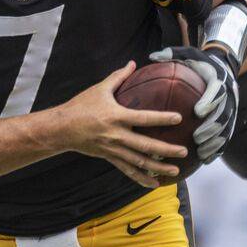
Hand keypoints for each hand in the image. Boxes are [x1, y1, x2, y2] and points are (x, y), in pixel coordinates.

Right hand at [58, 61, 188, 188]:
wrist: (62, 128)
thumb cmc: (81, 106)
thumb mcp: (99, 89)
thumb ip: (118, 76)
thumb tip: (132, 63)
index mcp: (117, 116)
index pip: (144, 118)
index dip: (162, 118)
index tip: (179, 118)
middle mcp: (117, 135)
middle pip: (146, 145)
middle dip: (166, 150)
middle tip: (184, 151)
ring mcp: (114, 149)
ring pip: (140, 162)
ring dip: (159, 167)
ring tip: (176, 171)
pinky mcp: (110, 157)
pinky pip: (128, 170)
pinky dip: (142, 178)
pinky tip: (155, 183)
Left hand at [149, 46, 236, 163]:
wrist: (221, 66)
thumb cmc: (199, 62)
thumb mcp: (187, 54)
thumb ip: (171, 54)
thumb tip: (152, 56)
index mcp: (217, 79)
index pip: (217, 90)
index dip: (209, 101)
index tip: (198, 112)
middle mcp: (227, 95)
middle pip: (224, 113)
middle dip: (212, 127)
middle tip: (197, 137)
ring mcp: (230, 109)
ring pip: (226, 128)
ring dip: (215, 140)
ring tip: (200, 151)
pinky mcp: (229, 120)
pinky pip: (225, 136)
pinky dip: (217, 147)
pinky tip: (205, 158)